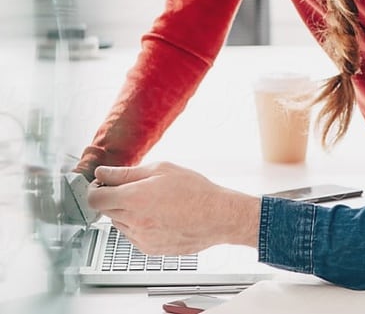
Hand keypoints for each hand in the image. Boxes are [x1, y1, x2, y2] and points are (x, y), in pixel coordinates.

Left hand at [87, 161, 260, 254]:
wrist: (217, 216)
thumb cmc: (195, 190)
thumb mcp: (162, 169)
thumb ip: (127, 173)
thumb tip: (104, 173)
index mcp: (134, 197)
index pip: (95, 198)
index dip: (95, 188)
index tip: (102, 182)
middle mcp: (133, 221)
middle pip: (105, 210)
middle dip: (112, 197)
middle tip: (131, 186)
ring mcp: (140, 238)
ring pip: (119, 223)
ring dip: (125, 211)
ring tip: (151, 200)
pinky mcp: (149, 249)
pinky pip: (132, 235)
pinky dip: (138, 224)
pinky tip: (158, 214)